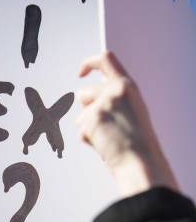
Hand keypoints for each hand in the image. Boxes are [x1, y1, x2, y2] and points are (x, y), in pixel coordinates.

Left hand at [76, 51, 177, 196]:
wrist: (140, 162)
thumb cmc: (137, 143)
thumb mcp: (131, 110)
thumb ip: (114, 99)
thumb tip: (89, 98)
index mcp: (127, 86)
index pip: (106, 60)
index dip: (89, 63)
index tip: (81, 72)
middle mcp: (115, 90)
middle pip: (83, 93)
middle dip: (85, 111)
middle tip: (104, 127)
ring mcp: (103, 104)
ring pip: (80, 114)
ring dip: (87, 126)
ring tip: (107, 137)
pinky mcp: (93, 119)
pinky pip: (80, 131)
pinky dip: (89, 141)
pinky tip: (104, 145)